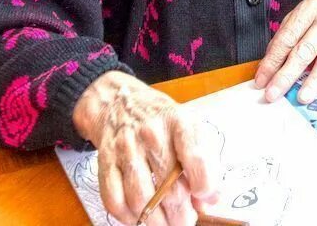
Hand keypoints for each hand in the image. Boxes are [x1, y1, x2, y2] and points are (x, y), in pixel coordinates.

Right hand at [72, 71, 219, 225]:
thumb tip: (211, 199)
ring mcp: (126, 149)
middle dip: (181, 214)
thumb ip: (206, 163)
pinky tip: (140, 218)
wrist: (119, 102)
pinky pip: (114, 200)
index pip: (196, 158)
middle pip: (169, 187)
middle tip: (185, 222)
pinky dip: (128, 217)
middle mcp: (152, 134)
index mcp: (180, 122)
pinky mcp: (105, 163)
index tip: (204, 197)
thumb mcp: (190, 129)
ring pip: (141, 199)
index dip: (204, 184)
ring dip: (156, 221)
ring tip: (166, 225)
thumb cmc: (161, 120)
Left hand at [253, 0, 316, 103]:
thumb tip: (271, 61)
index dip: (272, 61)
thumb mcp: (305, 10)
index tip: (261, 80)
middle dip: (287, 74)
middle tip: (274, 93)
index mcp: (309, 9)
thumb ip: (288, 32)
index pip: (287, 38)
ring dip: (314, 80)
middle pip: (305, 50)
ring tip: (302, 97)